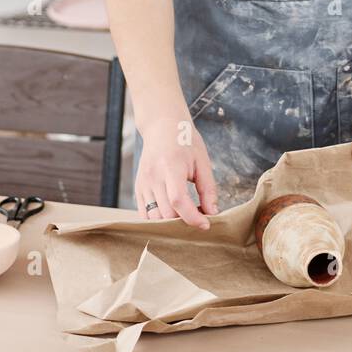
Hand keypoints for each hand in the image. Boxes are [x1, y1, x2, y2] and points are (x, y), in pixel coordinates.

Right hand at [135, 111, 218, 226]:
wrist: (162, 126)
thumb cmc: (185, 141)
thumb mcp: (202, 161)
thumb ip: (208, 189)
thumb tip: (213, 213)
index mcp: (171, 166)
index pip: (178, 200)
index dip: (192, 217)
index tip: (206, 224)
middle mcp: (153, 176)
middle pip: (166, 213)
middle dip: (184, 222)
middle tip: (200, 217)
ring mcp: (143, 183)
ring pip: (154, 217)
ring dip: (170, 223)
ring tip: (186, 214)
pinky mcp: (138, 188)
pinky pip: (145, 214)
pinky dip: (158, 220)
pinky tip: (172, 213)